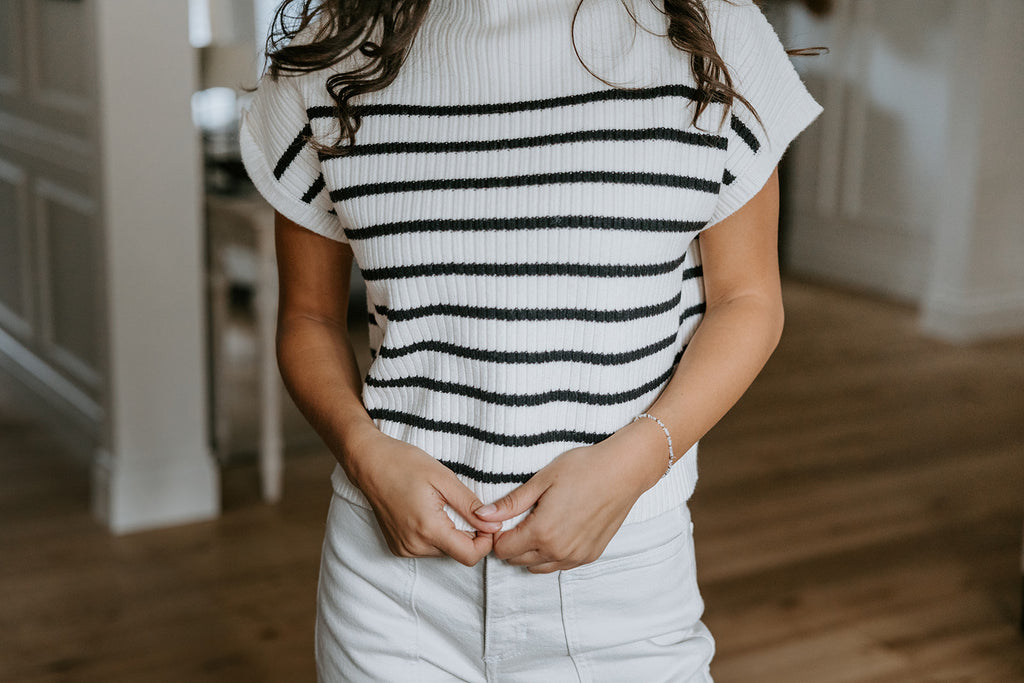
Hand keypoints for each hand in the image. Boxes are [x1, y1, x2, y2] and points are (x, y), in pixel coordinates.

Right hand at [344, 431, 500, 565]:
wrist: (369, 462)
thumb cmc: (405, 464)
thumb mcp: (444, 479)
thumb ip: (470, 506)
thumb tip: (494, 525)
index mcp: (428, 530)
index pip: (470, 556)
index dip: (485, 540)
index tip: (486, 520)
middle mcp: (414, 546)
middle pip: (457, 553)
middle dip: (469, 534)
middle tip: (464, 505)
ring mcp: (403, 548)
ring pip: (444, 551)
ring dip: (451, 533)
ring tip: (442, 505)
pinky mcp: (397, 546)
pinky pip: (428, 548)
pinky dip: (436, 534)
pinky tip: (429, 511)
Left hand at [474, 419, 668, 572]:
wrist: (624, 471)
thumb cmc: (583, 468)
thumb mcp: (542, 480)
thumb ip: (511, 503)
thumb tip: (481, 515)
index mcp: (542, 532)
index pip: (503, 550)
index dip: (498, 534)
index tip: (503, 518)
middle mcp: (558, 551)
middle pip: (518, 560)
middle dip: (512, 543)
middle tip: (518, 519)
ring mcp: (576, 556)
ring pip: (539, 567)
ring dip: (530, 552)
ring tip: (536, 524)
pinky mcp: (590, 556)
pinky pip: (560, 565)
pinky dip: (551, 554)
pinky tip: (555, 532)